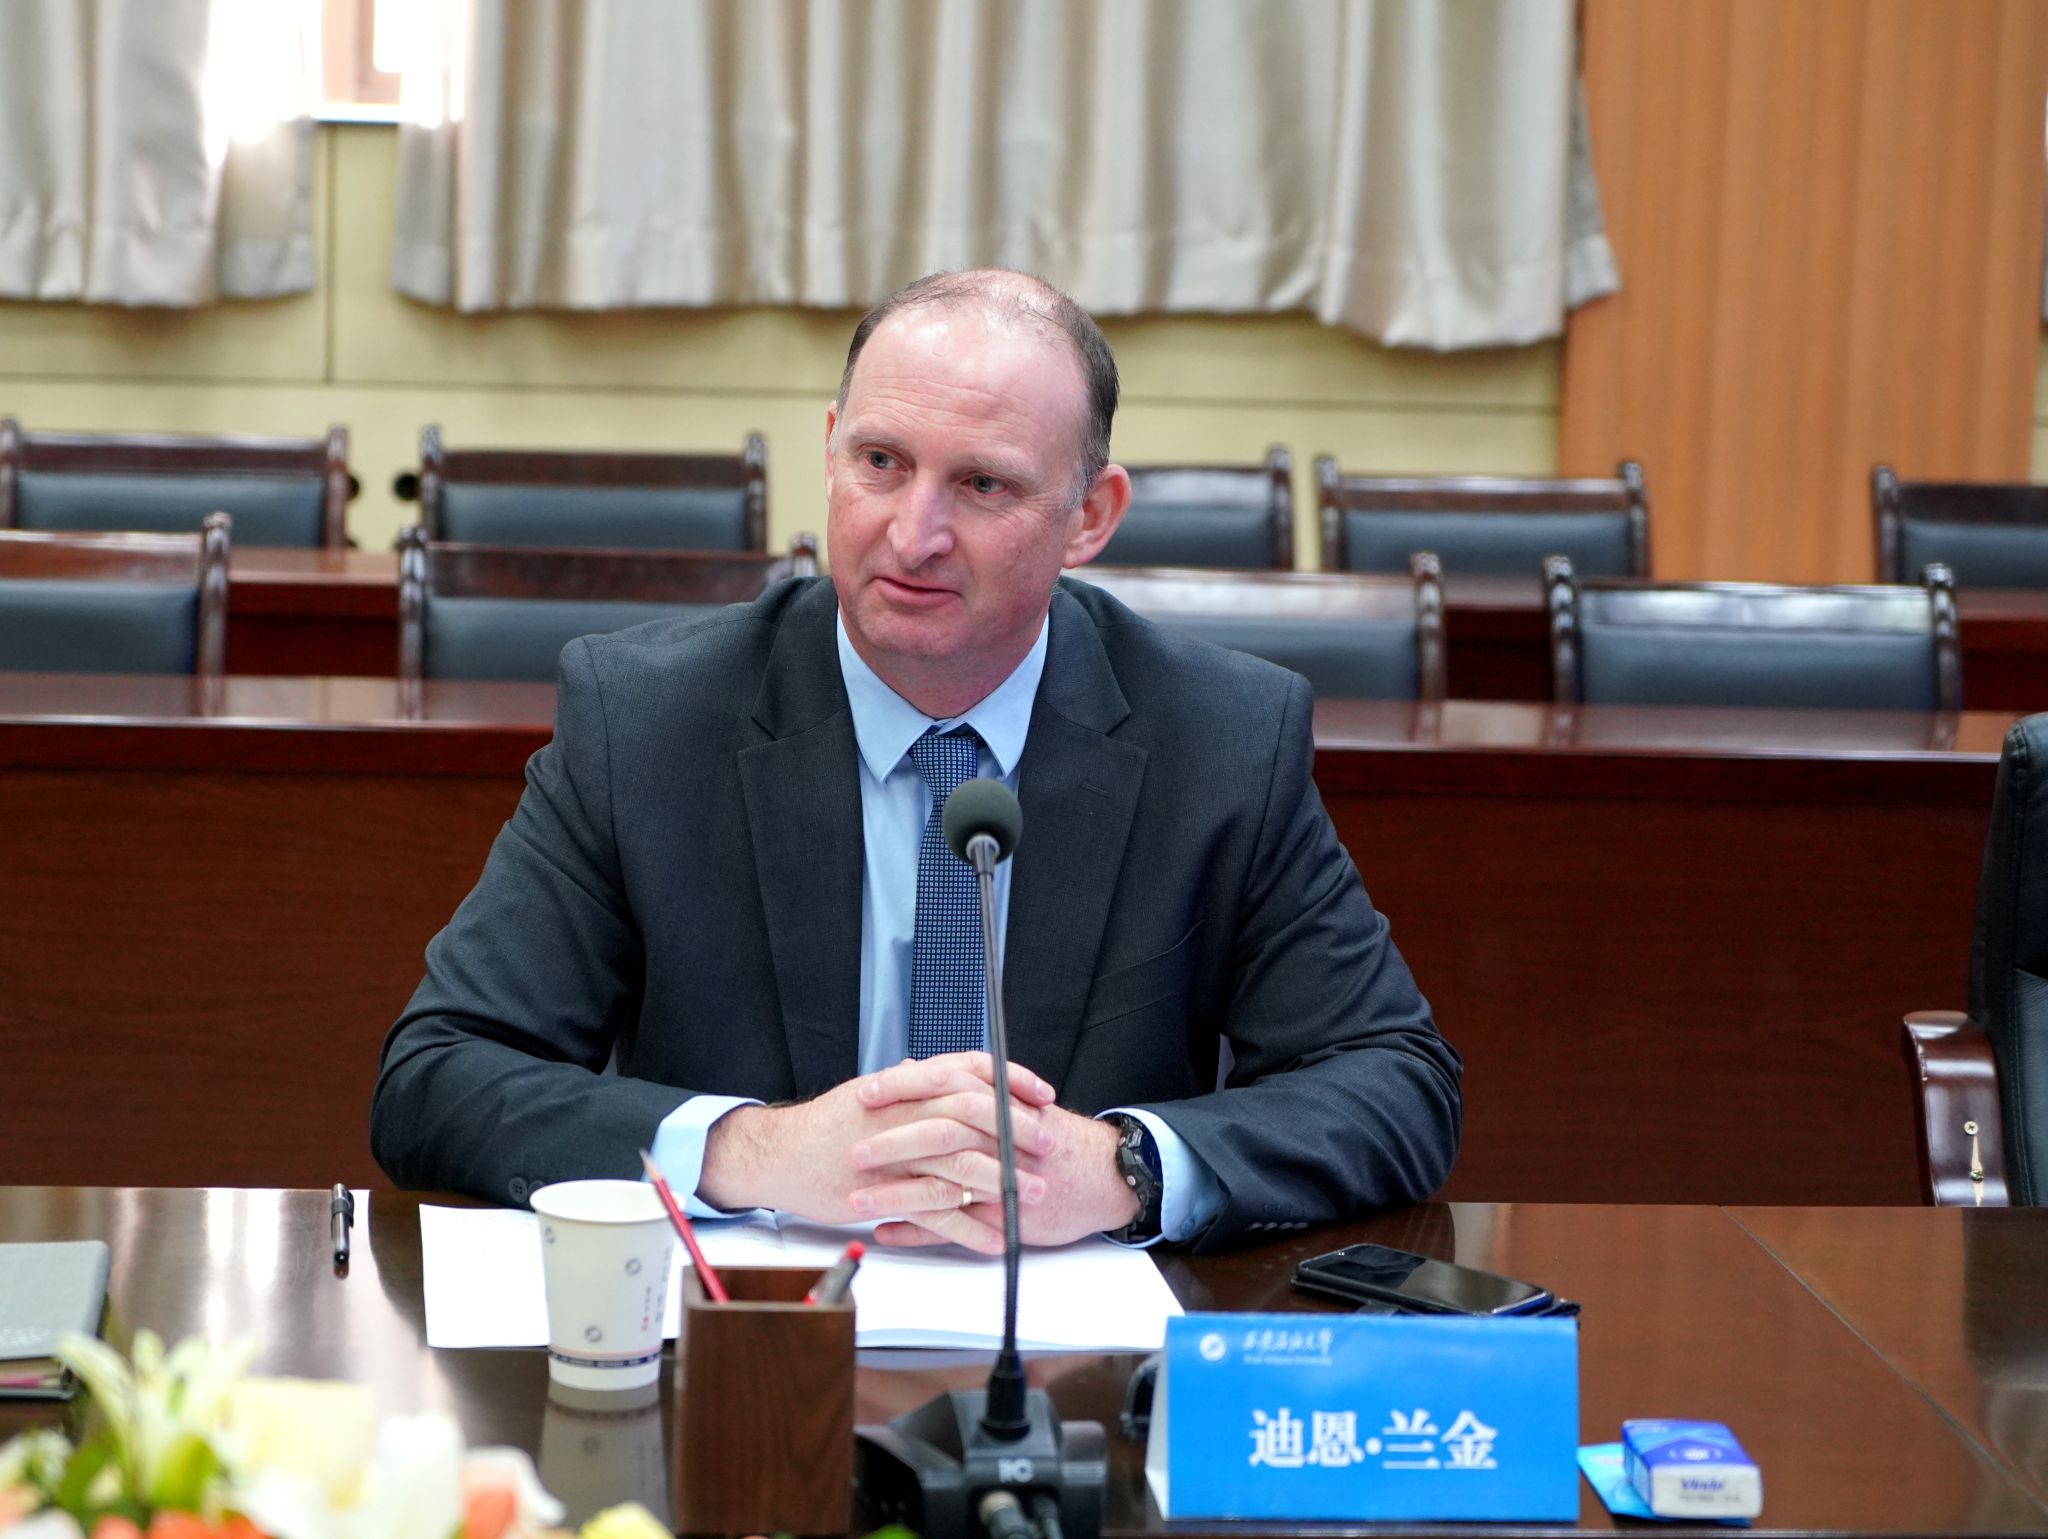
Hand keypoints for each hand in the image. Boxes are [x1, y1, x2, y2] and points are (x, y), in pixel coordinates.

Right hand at [697, 1052, 1057, 1247]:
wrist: (780, 1154)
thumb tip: (928, 1070)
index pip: (970, 1070)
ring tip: (1032, 1196)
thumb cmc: (826, 1126)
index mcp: (906, 1087)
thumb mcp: (870, 1094)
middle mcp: (905, 1113)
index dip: (1011, 1080)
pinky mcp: (884, 1193)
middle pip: (974, 1116)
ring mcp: (895, 1154)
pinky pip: (936, 1212)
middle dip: (1017, 1131)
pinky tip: (993, 1237)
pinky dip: (969, 1227)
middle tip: (1048, 1146)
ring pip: (961, 1165)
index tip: (1042, 1095)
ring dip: (1003, 1181)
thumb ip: (906, 1085)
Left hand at [873, 1099, 1140, 1253]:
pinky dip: (916, 1232)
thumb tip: (911, 1067)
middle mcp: (1000, 1138)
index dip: (904, 1089)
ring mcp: (1001, 1180)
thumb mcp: (1010, 1100)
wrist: (1102, 1175)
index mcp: (999, 1102)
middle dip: (892, 1143)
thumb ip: (961, 1084)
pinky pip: (953, 1229)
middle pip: (940, 1134)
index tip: (866, 1093)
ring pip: (940, 1187)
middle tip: (853, 1151)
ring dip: (894, 1195)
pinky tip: (885, 1231)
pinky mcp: (1003, 1217)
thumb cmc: (1050, 1137)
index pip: (946, 1084)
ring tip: (854, 1203)